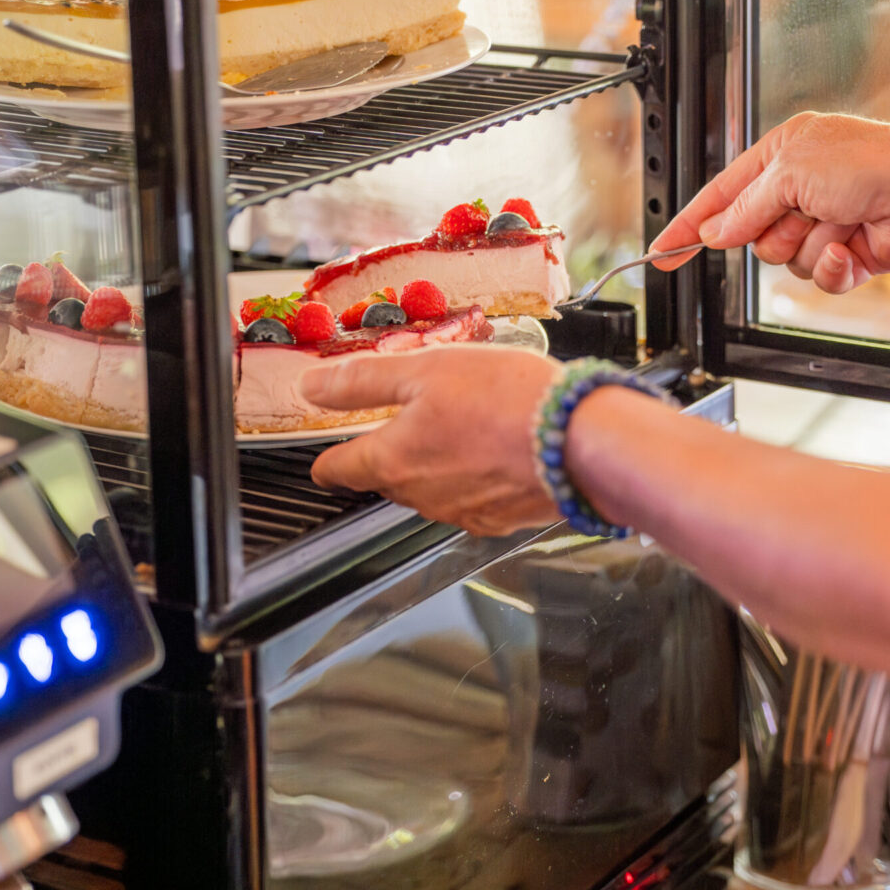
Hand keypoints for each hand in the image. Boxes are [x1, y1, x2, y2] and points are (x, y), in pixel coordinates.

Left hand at [301, 346, 563, 536]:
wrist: (577, 441)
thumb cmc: (506, 400)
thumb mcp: (425, 369)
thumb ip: (363, 381)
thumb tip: (312, 387)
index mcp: (392, 459)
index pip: (339, 470)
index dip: (327, 461)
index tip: (325, 459)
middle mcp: (420, 496)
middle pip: (385, 479)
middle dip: (389, 454)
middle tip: (407, 421)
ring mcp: (460, 513)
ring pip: (428, 491)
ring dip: (435, 464)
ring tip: (461, 427)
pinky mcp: (498, 520)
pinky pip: (470, 500)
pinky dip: (473, 479)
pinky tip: (494, 451)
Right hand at [649, 112, 889, 294]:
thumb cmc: (871, 162)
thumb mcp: (789, 174)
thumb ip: (744, 208)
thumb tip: (716, 233)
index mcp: (783, 154)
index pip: (721, 194)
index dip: (689, 225)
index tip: (663, 252)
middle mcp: (801, 187)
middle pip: (752, 234)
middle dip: (773, 232)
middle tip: (797, 216)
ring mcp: (823, 222)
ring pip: (782, 260)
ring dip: (807, 247)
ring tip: (838, 224)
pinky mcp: (845, 253)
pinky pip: (815, 277)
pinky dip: (832, 267)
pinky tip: (851, 247)